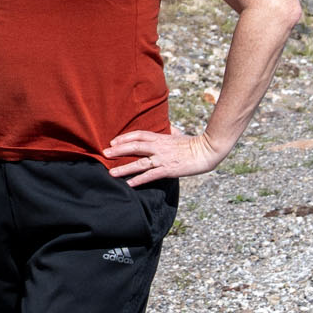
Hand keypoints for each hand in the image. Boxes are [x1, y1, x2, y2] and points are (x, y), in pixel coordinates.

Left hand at [107, 125, 230, 186]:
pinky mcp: (169, 169)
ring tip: (111, 173)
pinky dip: (139, 179)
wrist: (208, 150)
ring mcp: (163, 159)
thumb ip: (171, 132)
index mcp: (161, 138)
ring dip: (124, 168)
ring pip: (139, 163)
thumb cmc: (195, 143)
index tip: (113, 141)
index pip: (139, 135)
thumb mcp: (179, 135)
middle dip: (118, 150)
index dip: (125, 137)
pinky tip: (129, 184)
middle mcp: (159, 147)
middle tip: (104, 153)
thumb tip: (169, 128)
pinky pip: (151, 175)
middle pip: (134, 147)